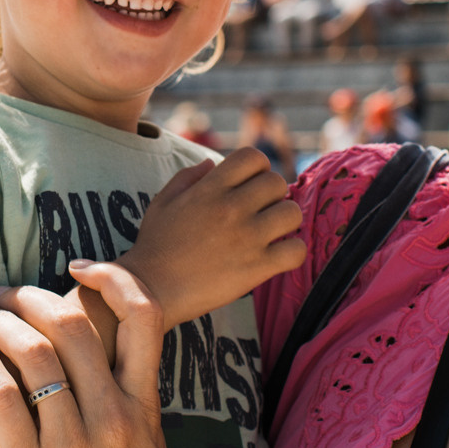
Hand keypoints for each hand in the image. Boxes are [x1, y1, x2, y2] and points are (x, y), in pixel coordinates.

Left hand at [0, 262, 198, 447]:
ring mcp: (71, 443)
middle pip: (72, 323)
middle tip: (3, 293)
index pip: (145, 318)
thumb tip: (100, 376)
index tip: (79, 269)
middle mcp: (112, 418)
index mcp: (146, 412)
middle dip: (29, 296)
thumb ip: (129, 414)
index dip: (112, 278)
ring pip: (31, 351)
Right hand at [120, 148, 303, 326]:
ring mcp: (248, 238)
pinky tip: (277, 256)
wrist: (151, 290)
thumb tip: (211, 163)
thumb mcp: (163, 201)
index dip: (257, 168)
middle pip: (277, 183)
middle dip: (273, 195)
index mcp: (210, 188)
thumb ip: (187, 177)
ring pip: (292, 213)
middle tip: (261, 212)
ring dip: (285, 220)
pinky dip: (292, 252)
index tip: (250, 185)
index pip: (253, 157)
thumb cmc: (155, 246)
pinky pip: (296, 250)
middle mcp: (232, 207)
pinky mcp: (258, 267)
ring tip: (271, 232)